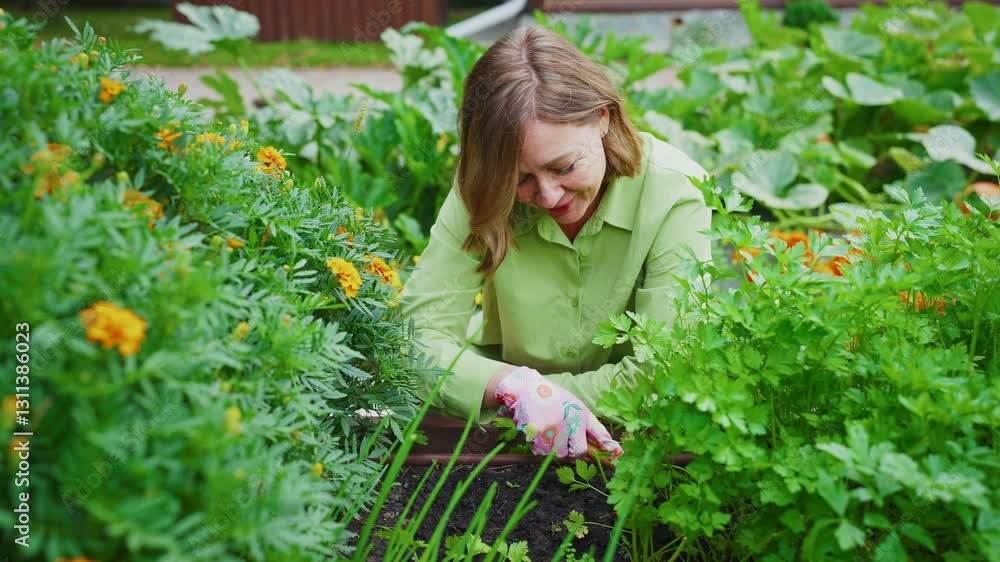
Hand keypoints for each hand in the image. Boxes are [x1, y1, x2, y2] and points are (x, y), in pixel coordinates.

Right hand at [495, 367, 622, 459]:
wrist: (526, 388)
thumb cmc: (553, 398)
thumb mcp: (576, 407)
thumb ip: (592, 428)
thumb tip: (612, 448)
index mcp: (581, 414)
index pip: (599, 435)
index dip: (608, 448)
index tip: (616, 455)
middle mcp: (570, 422)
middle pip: (577, 453)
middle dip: (572, 452)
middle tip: (564, 442)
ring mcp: (554, 429)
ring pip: (558, 455)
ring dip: (554, 449)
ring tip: (549, 432)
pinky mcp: (538, 434)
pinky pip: (541, 452)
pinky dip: (540, 447)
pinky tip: (538, 432)